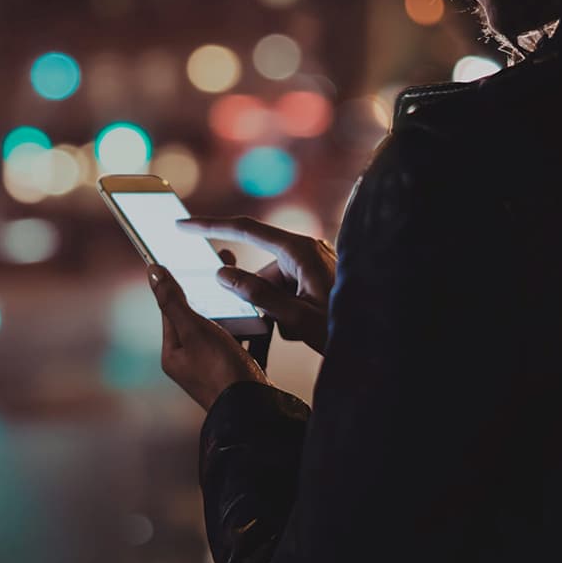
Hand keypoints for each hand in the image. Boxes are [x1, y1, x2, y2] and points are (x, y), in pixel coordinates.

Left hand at [148, 264, 269, 411]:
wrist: (257, 412)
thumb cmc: (221, 372)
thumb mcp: (195, 331)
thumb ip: (174, 301)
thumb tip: (152, 271)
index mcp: (174, 353)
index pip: (172, 308)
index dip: (181, 280)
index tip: (191, 255)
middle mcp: (192, 361)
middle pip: (200, 315)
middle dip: (213, 290)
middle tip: (226, 261)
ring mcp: (216, 367)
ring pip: (225, 327)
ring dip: (236, 307)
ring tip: (247, 283)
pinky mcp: (240, 371)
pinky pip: (245, 341)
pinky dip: (253, 327)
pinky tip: (263, 312)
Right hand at [177, 215, 335, 354]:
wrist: (380, 338)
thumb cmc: (342, 328)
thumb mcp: (295, 317)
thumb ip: (256, 294)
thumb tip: (222, 274)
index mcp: (298, 250)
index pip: (245, 229)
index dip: (209, 226)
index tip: (182, 225)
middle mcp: (306, 248)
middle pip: (260, 269)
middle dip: (260, 299)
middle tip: (281, 326)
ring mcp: (313, 260)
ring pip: (273, 283)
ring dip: (277, 309)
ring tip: (301, 330)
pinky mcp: (317, 273)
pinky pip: (288, 288)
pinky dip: (288, 308)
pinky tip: (307, 327)